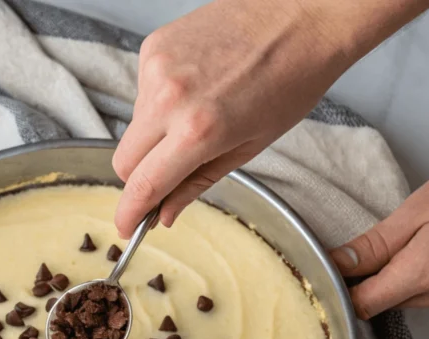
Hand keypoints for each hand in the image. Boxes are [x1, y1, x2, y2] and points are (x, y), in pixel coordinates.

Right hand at [113, 0, 428, 235]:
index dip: (130, 213)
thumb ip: (198, 183)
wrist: (304, 15)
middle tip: (168, 173)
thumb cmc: (291, 78)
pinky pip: (142, 91)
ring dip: (154, 133)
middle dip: (141, 176)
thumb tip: (165, 213)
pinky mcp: (153, 47)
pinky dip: (161, 99)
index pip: (142, 185)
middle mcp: (169, 99)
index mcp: (197, 130)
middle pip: (124, 160)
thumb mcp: (250, 145)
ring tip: (199, 113)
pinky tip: (195, 85)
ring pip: (133, 126)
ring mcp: (156, 68)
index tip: (127, 227)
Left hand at [330, 150, 428, 318]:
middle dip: (357, 286)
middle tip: (343, 258)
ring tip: (377, 253)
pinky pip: (413, 296)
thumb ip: (372, 246)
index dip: (339, 292)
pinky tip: (399, 258)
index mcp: (424, 273)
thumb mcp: (410, 213)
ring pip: (394, 301)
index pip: (363, 304)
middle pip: (377, 305)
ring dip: (379, 283)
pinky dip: (398, 281)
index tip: (322, 274)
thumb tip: (335, 265)